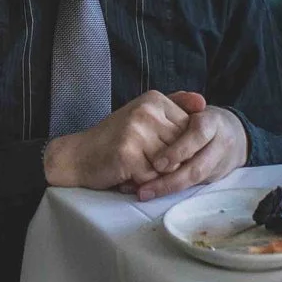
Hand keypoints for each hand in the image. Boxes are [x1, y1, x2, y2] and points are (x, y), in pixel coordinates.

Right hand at [43, 90, 191, 188]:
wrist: (78, 155)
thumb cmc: (114, 139)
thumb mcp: (144, 114)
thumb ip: (174, 105)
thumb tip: (203, 102)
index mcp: (154, 99)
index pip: (189, 130)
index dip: (177, 148)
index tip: (154, 147)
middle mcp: (147, 110)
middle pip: (181, 148)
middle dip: (166, 163)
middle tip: (142, 158)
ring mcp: (137, 131)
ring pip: (169, 166)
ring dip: (154, 174)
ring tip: (134, 164)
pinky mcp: (128, 153)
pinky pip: (152, 177)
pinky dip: (141, 181)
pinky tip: (126, 172)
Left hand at [131, 92, 247, 201]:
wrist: (234, 134)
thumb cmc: (202, 118)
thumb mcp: (192, 106)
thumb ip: (178, 102)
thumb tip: (167, 102)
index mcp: (213, 123)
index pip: (198, 135)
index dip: (179, 150)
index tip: (157, 163)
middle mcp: (220, 145)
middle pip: (198, 167)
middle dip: (171, 179)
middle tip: (145, 188)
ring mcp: (219, 165)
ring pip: (196, 181)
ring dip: (169, 189)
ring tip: (144, 193)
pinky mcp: (215, 178)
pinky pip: (194, 187)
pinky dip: (173, 192)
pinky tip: (152, 194)